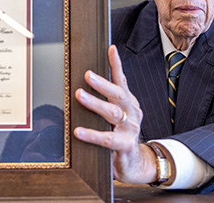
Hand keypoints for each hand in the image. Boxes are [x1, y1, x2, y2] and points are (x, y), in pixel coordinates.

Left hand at [74, 45, 157, 183]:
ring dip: (95, 103)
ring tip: (79, 95)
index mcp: (128, 103)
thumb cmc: (120, 136)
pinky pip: (107, 139)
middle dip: (103, 83)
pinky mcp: (125, 146)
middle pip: (118, 94)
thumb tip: (84, 82)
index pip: (122, 81)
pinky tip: (78, 131)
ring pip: (113, 114)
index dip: (116, 65)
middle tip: (88, 75)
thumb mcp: (114, 117)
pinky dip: (92, 134)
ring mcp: (130, 129)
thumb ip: (105, 102)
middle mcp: (132, 113)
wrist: (134, 164)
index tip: (111, 48)